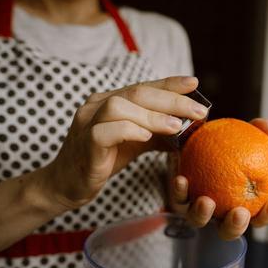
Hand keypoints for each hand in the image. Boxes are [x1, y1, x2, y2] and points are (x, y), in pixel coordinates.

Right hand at [44, 76, 206, 209]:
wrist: (69, 183)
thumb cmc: (104, 158)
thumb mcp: (137, 142)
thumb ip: (158, 131)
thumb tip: (190, 126)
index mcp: (111, 100)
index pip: (145, 86)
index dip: (170, 83)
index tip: (194, 83)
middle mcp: (98, 105)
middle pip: (138, 92)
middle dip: (172, 100)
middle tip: (199, 111)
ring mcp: (88, 122)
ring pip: (120, 106)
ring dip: (152, 116)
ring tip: (176, 127)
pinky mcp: (84, 143)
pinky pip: (105, 131)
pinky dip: (129, 130)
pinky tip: (147, 137)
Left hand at [170, 118, 267, 239]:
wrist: (198, 142)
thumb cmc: (229, 145)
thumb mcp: (244, 136)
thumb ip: (257, 132)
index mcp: (241, 204)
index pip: (258, 218)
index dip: (267, 216)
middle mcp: (219, 212)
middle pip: (228, 231)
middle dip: (235, 226)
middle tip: (240, 212)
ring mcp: (198, 209)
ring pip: (199, 221)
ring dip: (202, 214)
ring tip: (206, 201)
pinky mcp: (179, 199)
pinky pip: (179, 198)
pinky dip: (180, 190)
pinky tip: (181, 179)